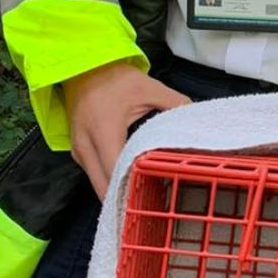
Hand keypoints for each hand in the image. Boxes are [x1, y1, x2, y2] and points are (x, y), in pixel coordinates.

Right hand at [64, 60, 189, 200]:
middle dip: (124, 200)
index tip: (152, 201)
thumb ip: (176, 105)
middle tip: (149, 210)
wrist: (83, 67)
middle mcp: (86, 146)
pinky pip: (93, 175)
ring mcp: (78, 151)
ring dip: (116, 193)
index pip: (116, 170)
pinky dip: (109, 182)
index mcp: (104, 130)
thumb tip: (199, 119)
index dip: (132, 188)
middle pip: (103, 186)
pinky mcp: (78, 152)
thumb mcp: (150, 88)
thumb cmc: (116, 78)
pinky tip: (129, 185)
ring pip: (97, 184)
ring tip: (142, 201)